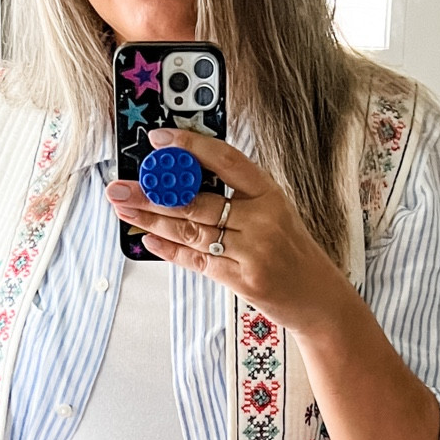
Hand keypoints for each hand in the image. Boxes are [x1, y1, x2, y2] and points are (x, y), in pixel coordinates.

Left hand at [109, 130, 439, 439]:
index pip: (226, 159)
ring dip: (152, 219)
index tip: (156, 138)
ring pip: (192, 230)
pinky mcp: (243, 279)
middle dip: (153, 191)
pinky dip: (169, 249)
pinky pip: (197, 260)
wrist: (320, 300)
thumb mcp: (274, 214)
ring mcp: (253, 251)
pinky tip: (146, 239)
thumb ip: (236, 197)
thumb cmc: (292, 252)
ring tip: (122, 208)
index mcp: (271, 193)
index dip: (190, 145)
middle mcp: (263, 219)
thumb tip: (182, 179)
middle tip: (119, 185)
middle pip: (198, 199)